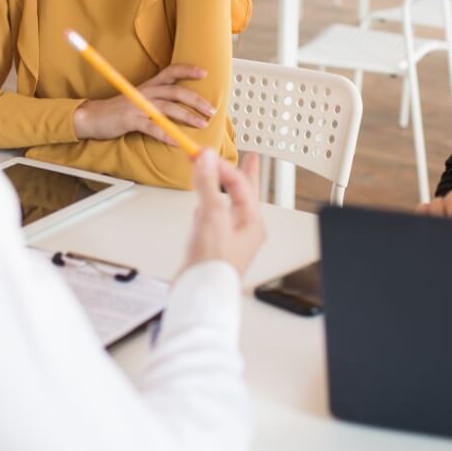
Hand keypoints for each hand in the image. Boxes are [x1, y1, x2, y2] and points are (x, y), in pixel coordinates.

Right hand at [73, 64, 214, 141]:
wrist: (92, 117)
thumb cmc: (118, 110)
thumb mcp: (140, 98)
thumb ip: (158, 99)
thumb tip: (181, 105)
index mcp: (149, 85)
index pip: (171, 71)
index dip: (188, 70)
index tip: (205, 73)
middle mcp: (146, 92)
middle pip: (176, 92)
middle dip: (196, 100)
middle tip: (211, 110)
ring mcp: (138, 105)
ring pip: (168, 109)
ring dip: (188, 117)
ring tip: (202, 124)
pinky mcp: (131, 120)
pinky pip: (153, 128)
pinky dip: (167, 134)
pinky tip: (178, 141)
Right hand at [182, 150, 264, 276]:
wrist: (199, 296)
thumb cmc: (215, 266)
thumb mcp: (212, 218)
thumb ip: (208, 186)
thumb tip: (207, 160)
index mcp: (252, 223)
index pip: (240, 185)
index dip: (222, 166)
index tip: (205, 154)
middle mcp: (243, 230)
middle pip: (243, 194)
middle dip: (241, 175)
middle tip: (253, 159)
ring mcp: (228, 238)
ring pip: (226, 205)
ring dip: (220, 191)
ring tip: (223, 178)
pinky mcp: (211, 246)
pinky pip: (211, 220)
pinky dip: (205, 210)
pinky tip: (200, 209)